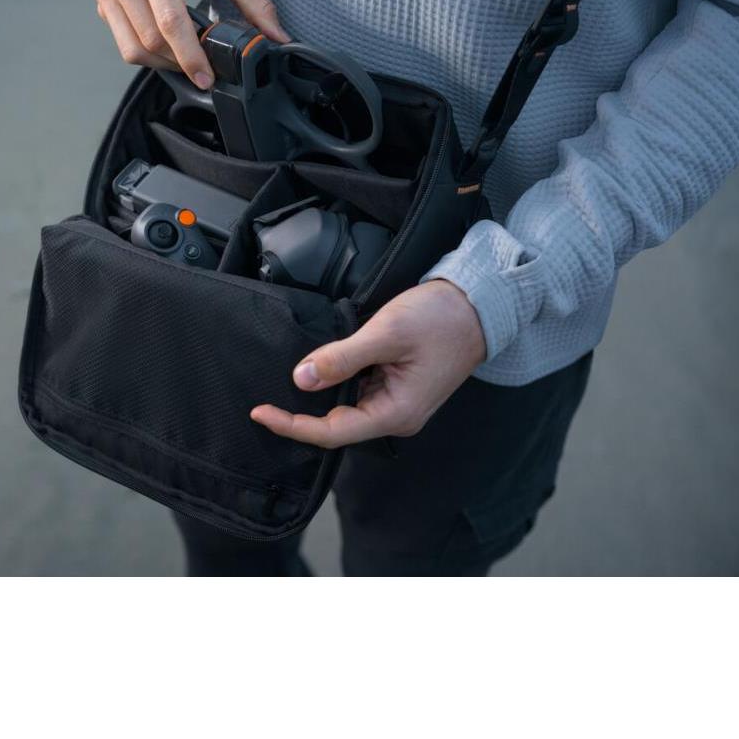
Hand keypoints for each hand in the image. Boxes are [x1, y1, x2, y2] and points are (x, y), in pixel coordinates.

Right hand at [94, 0, 289, 89]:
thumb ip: (253, 0)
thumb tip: (276, 36)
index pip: (170, 22)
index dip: (190, 56)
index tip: (206, 78)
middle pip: (150, 41)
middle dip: (179, 61)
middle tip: (203, 66)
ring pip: (132, 49)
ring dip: (162, 63)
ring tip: (185, 56)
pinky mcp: (102, 1)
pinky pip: (124, 43)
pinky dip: (148, 52)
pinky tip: (167, 44)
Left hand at [251, 280, 486, 447]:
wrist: (479, 305)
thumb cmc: (440, 318)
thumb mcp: (386, 333)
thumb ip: (342, 358)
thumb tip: (302, 378)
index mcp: (396, 413)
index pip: (332, 432)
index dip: (293, 426)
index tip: (260, 412)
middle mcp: (396, 416)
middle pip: (337, 426)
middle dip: (301, 415)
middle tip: (263, 401)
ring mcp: (397, 403)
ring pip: (346, 408)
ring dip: (318, 397)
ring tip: (284, 384)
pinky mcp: (397, 387)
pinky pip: (358, 392)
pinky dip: (335, 383)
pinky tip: (317, 369)